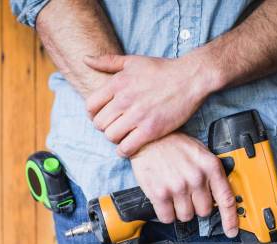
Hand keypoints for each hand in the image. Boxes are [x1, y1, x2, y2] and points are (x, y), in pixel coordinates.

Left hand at [84, 53, 213, 156]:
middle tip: (115, 126)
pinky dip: (124, 150)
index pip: (90, 106)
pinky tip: (129, 146)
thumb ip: (107, 61)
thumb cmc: (162, 69)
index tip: (102, 116)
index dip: (93, 114)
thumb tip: (86, 59)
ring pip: (111, 136)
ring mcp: (137, 116)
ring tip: (123, 135)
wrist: (190, 78)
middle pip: (99, 124)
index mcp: (117, 83)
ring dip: (115, 138)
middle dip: (105, 127)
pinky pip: (126, 147)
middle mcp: (124, 99)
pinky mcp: (150, 130)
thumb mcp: (133, 61)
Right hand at [130, 132, 237, 237]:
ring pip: (186, 216)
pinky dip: (165, 213)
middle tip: (187, 195)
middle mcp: (196, 178)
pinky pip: (167, 217)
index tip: (231, 231)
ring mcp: (178, 187)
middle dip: (196, 206)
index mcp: (210, 167)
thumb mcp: (200, 152)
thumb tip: (217, 197)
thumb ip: (210, 174)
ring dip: (179, 210)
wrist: (147, 137)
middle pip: (204, 211)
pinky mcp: (160, 193)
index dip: (230, 219)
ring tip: (174, 194)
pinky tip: (163, 200)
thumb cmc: (173, 144)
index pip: (226, 200)